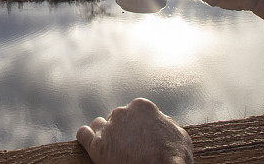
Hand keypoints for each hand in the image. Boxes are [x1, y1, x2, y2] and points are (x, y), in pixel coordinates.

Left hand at [76, 98, 192, 163]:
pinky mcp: (97, 146)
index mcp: (142, 107)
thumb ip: (165, 123)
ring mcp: (108, 128)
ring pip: (99, 125)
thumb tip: (160, 120)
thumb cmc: (175, 158)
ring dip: (104, 134)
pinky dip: (86, 138)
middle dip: (121, 131)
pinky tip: (91, 144)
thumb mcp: (179, 135)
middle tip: (128, 147)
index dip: (137, 126)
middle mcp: (121, 112)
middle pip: (116, 118)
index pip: (134, 112)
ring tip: (112, 148)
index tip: (140, 138)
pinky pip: (83, 135)